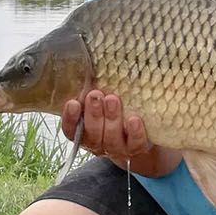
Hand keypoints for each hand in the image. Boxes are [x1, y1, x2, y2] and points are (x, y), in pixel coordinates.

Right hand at [62, 91, 181, 176]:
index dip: (70, 119)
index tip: (72, 103)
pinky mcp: (137, 150)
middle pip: (92, 134)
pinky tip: (134, 119)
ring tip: (113, 99)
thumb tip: (89, 64)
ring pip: (111, 140)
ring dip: (111, 119)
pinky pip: (135, 144)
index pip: (71, 130)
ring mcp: (118, 149)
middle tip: (95, 95)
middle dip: (93, 114)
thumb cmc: (118, 109)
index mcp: (85, 132)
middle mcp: (99, 144)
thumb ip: (94, 89)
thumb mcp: (103, 100)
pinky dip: (134, 132)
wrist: (145, 132)